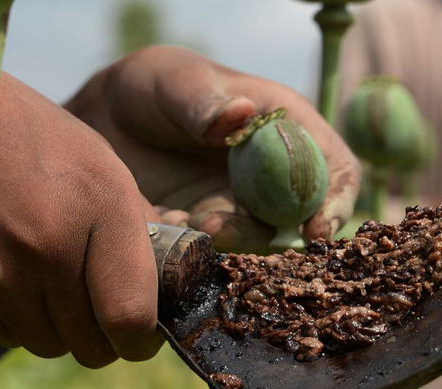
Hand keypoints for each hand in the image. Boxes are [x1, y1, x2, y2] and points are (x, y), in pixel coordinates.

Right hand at [0, 45, 162, 367]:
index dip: (142, 338)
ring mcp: (0, 274)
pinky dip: (16, 320)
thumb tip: (162, 283)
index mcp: (102, 205)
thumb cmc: (18, 135)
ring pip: (51, 346)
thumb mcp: (96, 159)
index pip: (133, 316)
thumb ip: (135, 224)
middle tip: (97, 309)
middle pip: (93, 345)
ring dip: (59, 328)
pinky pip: (6, 337)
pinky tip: (10, 275)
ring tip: (48, 278)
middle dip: (103, 336)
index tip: (141, 334)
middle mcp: (53, 246)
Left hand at [65, 46, 360, 253]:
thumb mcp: (174, 81)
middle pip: (299, 219)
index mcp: (287, 129)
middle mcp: (274, 175)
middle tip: (220, 229)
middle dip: (268, 233)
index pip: (334, 169)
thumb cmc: (154, 86)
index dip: (336, 201)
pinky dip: (191, 251)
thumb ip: (203, 100)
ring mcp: (243, 208)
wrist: (105, 120)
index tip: (316, 229)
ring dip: (227, 243)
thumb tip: (239, 115)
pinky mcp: (209, 233)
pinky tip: (159, 225)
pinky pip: (213, 254)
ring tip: (184, 222)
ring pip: (256, 243)